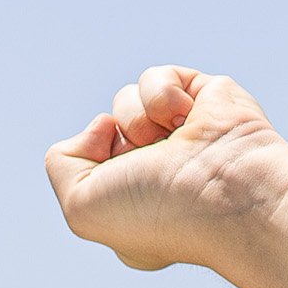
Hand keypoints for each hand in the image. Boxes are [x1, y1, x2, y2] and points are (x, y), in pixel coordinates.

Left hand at [44, 66, 287, 273]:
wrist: (226, 190)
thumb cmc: (158, 210)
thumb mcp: (81, 207)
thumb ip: (61, 165)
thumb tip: (102, 124)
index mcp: (129, 209)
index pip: (84, 168)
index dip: (89, 170)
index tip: (118, 186)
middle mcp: (154, 174)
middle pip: (104, 132)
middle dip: (115, 143)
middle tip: (147, 166)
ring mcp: (179, 137)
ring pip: (124, 100)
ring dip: (136, 118)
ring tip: (169, 142)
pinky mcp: (203, 100)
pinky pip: (155, 77)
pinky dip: (162, 94)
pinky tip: (187, 118)